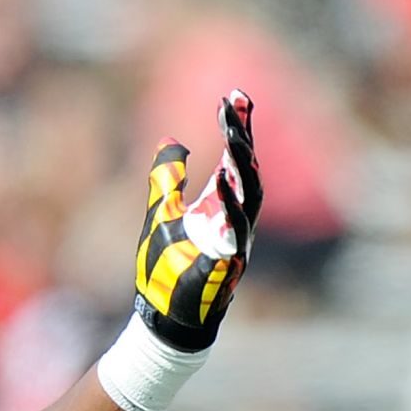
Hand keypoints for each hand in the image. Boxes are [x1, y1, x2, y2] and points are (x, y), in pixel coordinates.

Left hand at [134, 89, 261, 350]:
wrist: (165, 316)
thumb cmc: (166, 267)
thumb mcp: (161, 213)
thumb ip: (167, 179)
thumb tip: (169, 140)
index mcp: (221, 206)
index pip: (236, 159)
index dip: (240, 128)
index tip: (236, 95)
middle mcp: (235, 220)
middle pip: (248, 173)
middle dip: (242, 140)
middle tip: (234, 107)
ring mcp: (234, 243)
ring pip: (249, 200)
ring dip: (243, 169)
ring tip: (234, 139)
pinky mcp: (224, 266)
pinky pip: (234, 234)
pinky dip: (231, 210)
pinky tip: (223, 184)